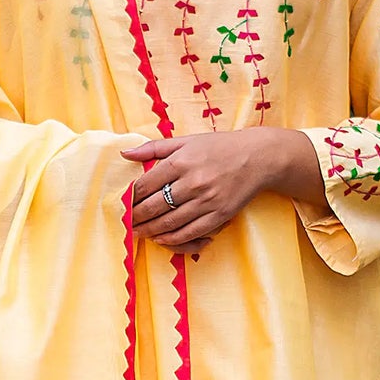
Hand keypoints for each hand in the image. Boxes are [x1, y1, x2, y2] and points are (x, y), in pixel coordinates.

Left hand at [122, 128, 328, 254]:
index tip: (121, 204)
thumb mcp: (186, 140)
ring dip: (150, 231)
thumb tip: (125, 153)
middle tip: (125, 223)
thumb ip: (154, 148)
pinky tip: (160, 238)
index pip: (146, 184)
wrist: (258, 158)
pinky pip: (190, 232)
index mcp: (181, 161)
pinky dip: (172, 239)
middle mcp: (193, 182)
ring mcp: (207, 201)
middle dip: (136, 217)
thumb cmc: (219, 147)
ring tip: (137, 232)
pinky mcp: (219, 215)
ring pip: (170, 223)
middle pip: (155, 206)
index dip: (130, 197)